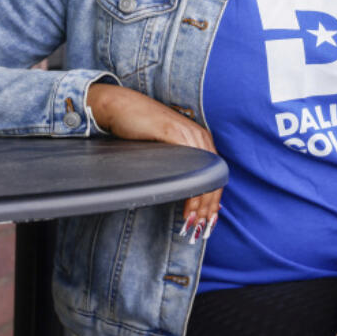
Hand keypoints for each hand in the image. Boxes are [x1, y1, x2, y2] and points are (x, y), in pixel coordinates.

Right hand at [86, 83, 223, 242]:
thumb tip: (185, 189)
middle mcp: (200, 136)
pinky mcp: (175, 134)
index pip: (215, 174)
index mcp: (200, 140)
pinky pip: (191, 166)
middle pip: (215, 177)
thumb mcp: (165, 150)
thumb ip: (178, 165)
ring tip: (193, 222)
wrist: (120, 107)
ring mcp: (189, 134)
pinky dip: (192, 189)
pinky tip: (187, 203)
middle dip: (209, 206)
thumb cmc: (140, 129)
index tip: (208, 220)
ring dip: (201, 202)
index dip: (213, 199)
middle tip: (201, 228)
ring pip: (205, 175)